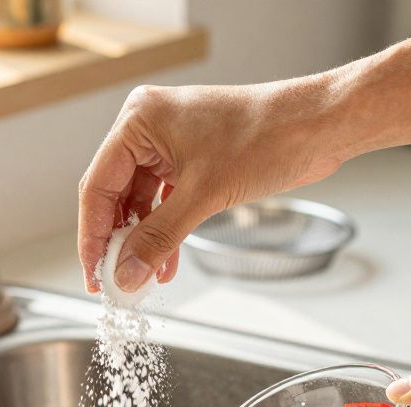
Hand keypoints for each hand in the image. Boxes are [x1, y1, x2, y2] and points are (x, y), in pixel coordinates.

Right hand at [77, 77, 349, 292]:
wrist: (318, 127)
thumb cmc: (267, 138)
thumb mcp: (204, 195)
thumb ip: (159, 238)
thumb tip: (127, 274)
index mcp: (139, 121)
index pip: (98, 186)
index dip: (93, 236)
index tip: (95, 274)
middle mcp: (148, 128)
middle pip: (115, 194)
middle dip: (118, 241)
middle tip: (117, 281)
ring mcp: (170, 143)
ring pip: (141, 201)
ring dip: (143, 241)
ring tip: (144, 278)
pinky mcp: (192, 158)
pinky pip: (165, 200)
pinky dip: (165, 230)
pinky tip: (166, 261)